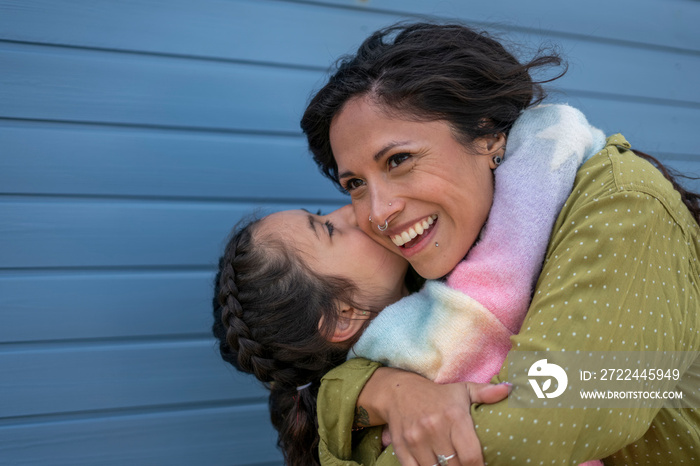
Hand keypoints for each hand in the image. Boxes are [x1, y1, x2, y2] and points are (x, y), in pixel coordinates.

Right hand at [362, 368, 508, 465]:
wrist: (399, 391)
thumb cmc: (437, 394)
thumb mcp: (462, 390)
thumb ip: (485, 393)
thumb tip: (508, 390)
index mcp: (454, 416)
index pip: (471, 457)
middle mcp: (434, 428)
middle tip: (464, 463)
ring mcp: (416, 439)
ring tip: (450, 463)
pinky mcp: (402, 447)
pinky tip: (434, 465)